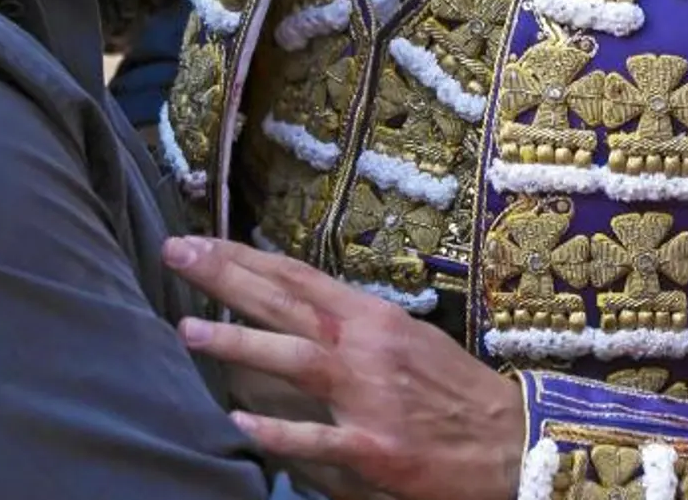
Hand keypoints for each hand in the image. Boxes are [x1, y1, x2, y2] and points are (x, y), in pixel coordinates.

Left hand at [165, 237, 522, 499]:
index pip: (297, 276)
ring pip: (295, 360)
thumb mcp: (407, 340)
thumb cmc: (455, 391)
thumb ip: (352, 326)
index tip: (197, 240)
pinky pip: (318, 439)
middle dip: (226, 276)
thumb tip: (298, 312)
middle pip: (286, 302)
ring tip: (188, 329)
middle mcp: (367, 347)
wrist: (512, 443)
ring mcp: (370, 397)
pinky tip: (240, 426)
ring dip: (239, 343)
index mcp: (373, 317)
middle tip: (175, 251)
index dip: (243, 257)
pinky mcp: (375, 447)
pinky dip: (279, 432)